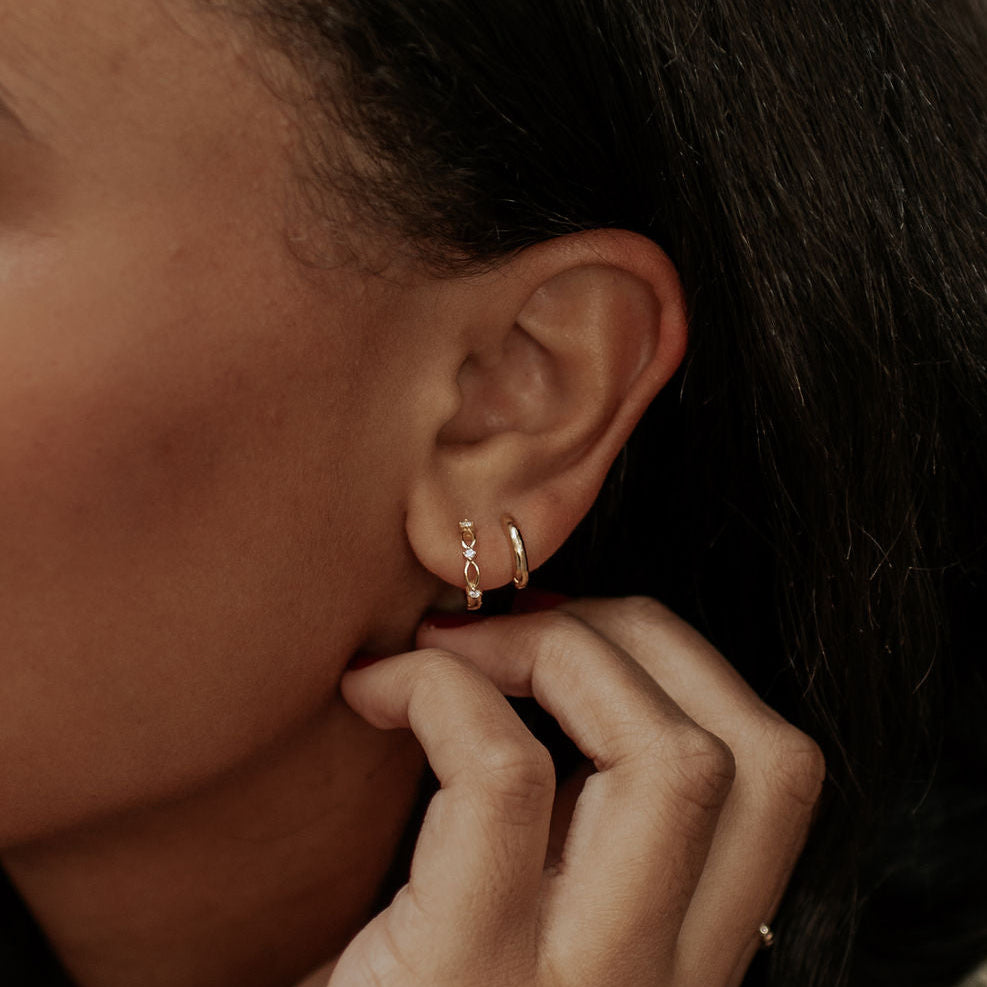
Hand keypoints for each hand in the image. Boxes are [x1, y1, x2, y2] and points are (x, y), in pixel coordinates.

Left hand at [330, 597, 824, 986]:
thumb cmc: (398, 979)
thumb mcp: (520, 904)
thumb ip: (571, 820)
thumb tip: (561, 657)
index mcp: (677, 951)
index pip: (776, 773)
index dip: (681, 660)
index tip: (567, 626)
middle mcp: (659, 982)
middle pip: (752, 751)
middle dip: (635, 634)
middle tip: (514, 616)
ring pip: (667, 757)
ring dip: (554, 647)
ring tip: (449, 643)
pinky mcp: (463, 979)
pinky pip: (502, 777)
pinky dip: (442, 691)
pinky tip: (374, 691)